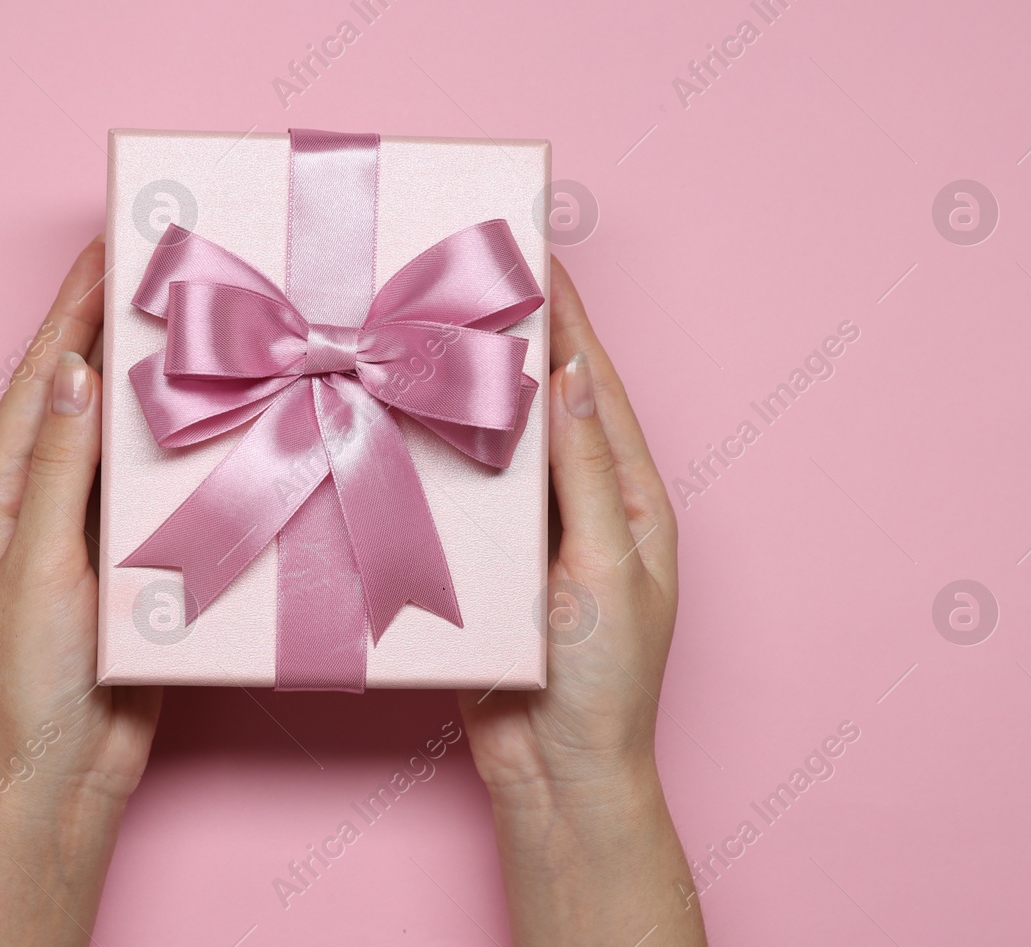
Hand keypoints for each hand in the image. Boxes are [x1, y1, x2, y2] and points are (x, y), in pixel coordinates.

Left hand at [0, 235, 161, 945]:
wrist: (65, 777)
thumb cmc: (30, 682)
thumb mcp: (37, 567)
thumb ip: (59, 472)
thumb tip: (74, 374)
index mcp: (0, 495)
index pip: (40, 380)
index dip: (69, 310)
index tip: (105, 248)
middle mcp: (42, 503)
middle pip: (82, 397)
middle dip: (113, 329)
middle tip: (159, 268)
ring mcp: (88, 534)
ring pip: (125, 440)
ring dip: (154, 385)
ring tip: (197, 327)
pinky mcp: (133, 565)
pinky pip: (158, 492)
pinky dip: (184, 452)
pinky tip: (218, 424)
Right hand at [457, 256, 705, 944]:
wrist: (557, 777)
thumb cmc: (606, 682)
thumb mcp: (606, 567)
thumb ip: (587, 474)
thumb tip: (571, 378)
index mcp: (630, 498)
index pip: (595, 388)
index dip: (569, 320)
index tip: (540, 253)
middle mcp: (580, 506)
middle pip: (540, 406)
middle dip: (508, 342)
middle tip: (466, 279)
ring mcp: (529, 536)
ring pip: (492, 447)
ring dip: (463, 396)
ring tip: (425, 333)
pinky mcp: (482, 567)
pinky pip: (457, 498)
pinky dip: (432, 459)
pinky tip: (400, 425)